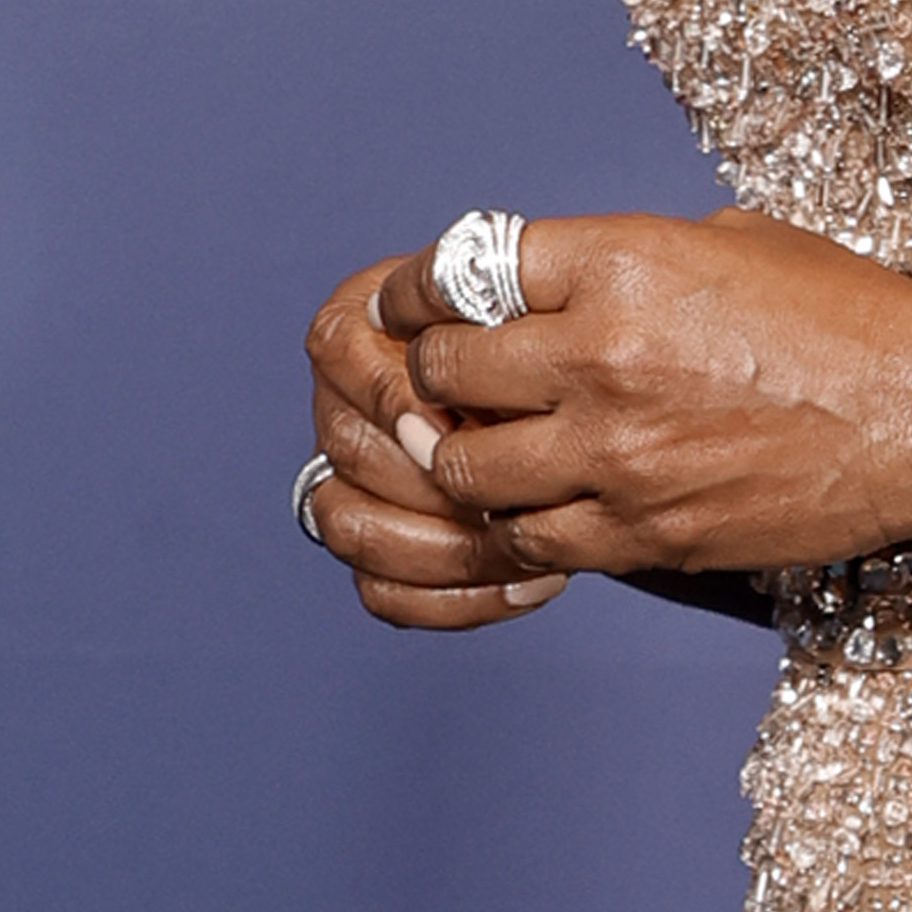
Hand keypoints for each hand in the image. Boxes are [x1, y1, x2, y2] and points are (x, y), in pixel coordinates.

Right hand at [300, 253, 571, 631]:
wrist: (572, 387)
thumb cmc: (553, 332)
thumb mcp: (532, 312)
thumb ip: (502, 329)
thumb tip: (501, 404)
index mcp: (356, 327)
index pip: (342, 354)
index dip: (400, 389)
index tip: (474, 412)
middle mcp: (339, 404)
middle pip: (350, 450)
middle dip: (438, 478)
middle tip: (519, 487)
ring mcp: (347, 479)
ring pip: (352, 530)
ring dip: (447, 548)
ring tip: (532, 543)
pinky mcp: (379, 545)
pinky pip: (385, 593)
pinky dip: (457, 599)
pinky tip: (531, 582)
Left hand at [381, 208, 911, 580]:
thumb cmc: (841, 316)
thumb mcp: (725, 240)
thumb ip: (625, 257)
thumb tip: (553, 276)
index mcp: (619, 262)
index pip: (461, 269)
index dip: (420, 290)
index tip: (413, 304)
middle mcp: (602, 355)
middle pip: (446, 373)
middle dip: (428, 377)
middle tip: (434, 383)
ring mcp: (621, 455)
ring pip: (469, 471)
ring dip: (461, 458)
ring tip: (480, 447)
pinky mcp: (648, 533)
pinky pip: (536, 538)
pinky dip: (521, 522)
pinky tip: (541, 502)